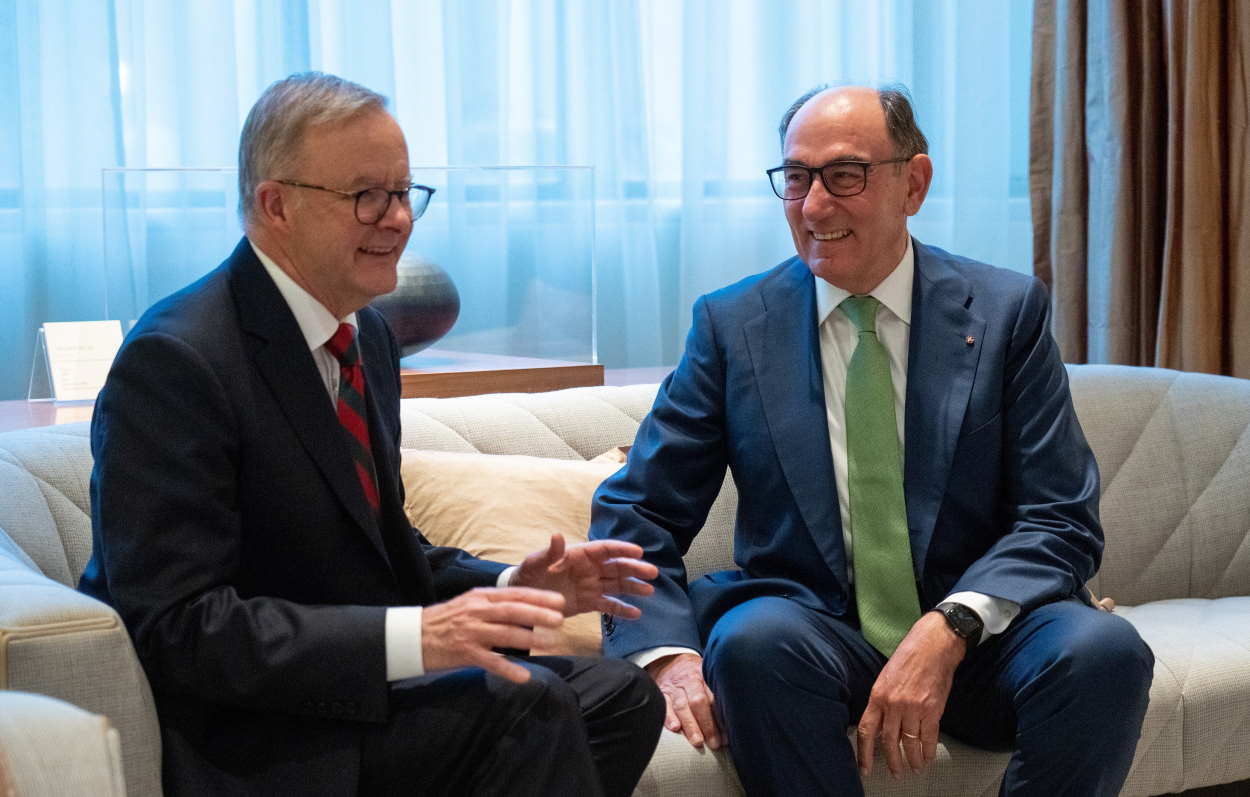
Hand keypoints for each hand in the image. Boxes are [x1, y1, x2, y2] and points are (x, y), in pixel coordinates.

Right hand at [422, 587, 565, 682]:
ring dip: (530, 639)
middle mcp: (477, 611)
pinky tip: (524, 676)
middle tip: (561, 619)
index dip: (538, 597)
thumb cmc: (445, 621)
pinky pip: (490, 661)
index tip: (559, 601)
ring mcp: (470, 632)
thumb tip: (525, 609)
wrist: (412, 636)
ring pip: (505, 634)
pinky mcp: (463, 653)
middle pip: (513, 611)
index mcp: (480, 597)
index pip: (514, 594)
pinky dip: (508, 668)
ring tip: (552, 644)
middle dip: (538, 614)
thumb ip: (494, 606)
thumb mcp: (470, 604)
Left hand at [513, 534, 657, 618]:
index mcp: (579, 555)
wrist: (522, 597)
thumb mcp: (535, 562)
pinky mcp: (587, 603)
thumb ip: (549, 552)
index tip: (639, 552)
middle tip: (653, 573)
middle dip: (634, 569)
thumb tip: (556, 535)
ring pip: (616, 585)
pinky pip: (608, 605)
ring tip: (650, 591)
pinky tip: (636, 614)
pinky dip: (621, 610)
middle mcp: (589, 569)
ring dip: (633, 587)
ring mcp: (590, 586)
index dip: (622, 550)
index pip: (605, 549)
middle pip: (616, 567)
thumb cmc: (528, 573)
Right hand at [647, 653, 722, 749]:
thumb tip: (735, 718)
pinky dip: (668, 717)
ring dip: (690, 725)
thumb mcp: (707, 675)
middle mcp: (689, 680)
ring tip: (698, 741)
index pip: (714, 697)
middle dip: (707, 724)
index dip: (721, 716)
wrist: (668, 660)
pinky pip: (664, 705)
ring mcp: (674, 687)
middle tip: (715, 742)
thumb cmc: (694, 673)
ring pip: (681, 706)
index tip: (727, 734)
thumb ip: (717, 693)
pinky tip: (675, 728)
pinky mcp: (661, 693)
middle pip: (698, 701)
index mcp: (704, 675)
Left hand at [856, 611, 965, 778]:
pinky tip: (928, 758)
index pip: (867, 731)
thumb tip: (881, 725)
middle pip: (889, 742)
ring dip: (913, 760)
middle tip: (895, 773)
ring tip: (914, 768)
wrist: (933, 645)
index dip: (864, 753)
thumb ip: (882, 701)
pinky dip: (928, 751)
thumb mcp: (885, 677)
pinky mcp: (933, 710)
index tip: (865, 768)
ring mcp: (913, 708)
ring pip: (910, 744)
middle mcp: (893, 704)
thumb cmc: (909, 656)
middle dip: (892, 761)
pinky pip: (929, 738)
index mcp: (878, 695)